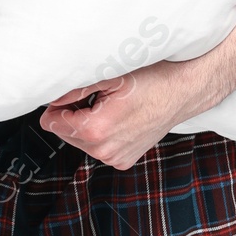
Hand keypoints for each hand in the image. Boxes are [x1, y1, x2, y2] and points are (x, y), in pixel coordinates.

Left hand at [38, 60, 208, 168]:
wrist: (185, 90)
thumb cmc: (153, 78)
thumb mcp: (109, 75)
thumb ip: (74, 88)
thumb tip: (50, 97)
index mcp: (96, 130)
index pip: (51, 122)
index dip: (58, 104)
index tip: (75, 93)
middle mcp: (104, 150)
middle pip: (64, 132)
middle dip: (73, 114)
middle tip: (99, 96)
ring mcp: (116, 158)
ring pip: (81, 141)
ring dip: (87, 123)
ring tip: (111, 106)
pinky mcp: (124, 160)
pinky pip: (99, 146)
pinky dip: (103, 132)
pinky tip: (119, 117)